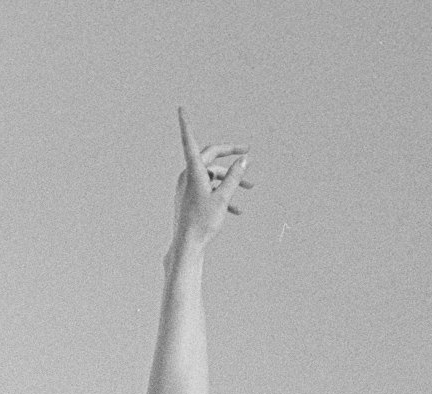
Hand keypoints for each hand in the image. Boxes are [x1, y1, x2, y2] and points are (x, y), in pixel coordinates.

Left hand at [170, 106, 253, 252]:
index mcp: (193, 171)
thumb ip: (234, 177)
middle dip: (230, 156)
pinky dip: (222, 194)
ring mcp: (188, 186)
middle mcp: (188, 175)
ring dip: (231, 179)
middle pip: (210, 156)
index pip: (189, 140)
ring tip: (250, 187)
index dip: (186, 123)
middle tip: (248, 152)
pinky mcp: (190, 197)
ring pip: (212, 175)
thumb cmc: (203, 223)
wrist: (187, 246)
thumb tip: (244, 160)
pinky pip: (208, 189)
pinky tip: (238, 209)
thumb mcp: (224, 199)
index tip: (180, 108)